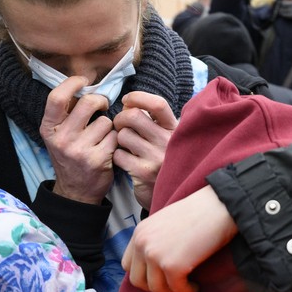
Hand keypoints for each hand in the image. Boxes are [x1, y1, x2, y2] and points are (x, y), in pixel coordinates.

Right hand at [40, 76, 116, 204]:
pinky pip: (114, 136)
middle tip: (102, 105)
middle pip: (88, 103)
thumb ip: (66, 112)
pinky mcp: (97, 160)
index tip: (84, 81)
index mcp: (49, 128)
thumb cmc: (70, 156)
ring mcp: (79, 150)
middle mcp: (61, 139)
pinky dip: (115, 139)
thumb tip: (86, 84)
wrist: (75, 191)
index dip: (72, 83)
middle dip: (100, 100)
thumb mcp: (58, 135)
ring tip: (101, 135)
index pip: (56, 97)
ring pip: (106, 121)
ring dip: (109, 125)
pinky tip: (108, 147)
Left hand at [112, 91, 177, 209]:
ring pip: (123, 135)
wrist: (170, 194)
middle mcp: (168, 142)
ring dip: (118, 139)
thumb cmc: (162, 159)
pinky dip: (117, 156)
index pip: (157, 104)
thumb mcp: (165, 137)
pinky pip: (118, 155)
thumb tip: (127, 104)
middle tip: (120, 126)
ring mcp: (156, 158)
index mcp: (175, 129)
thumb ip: (152, 120)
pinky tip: (125, 161)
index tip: (127, 100)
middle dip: (120, 119)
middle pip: (133, 116)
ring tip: (126, 147)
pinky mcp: (143, 173)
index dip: (138, 97)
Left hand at [122, 186, 238, 291]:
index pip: (128, 265)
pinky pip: (176, 289)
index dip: (144, 276)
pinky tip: (196, 286)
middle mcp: (142, 243)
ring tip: (188, 287)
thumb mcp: (166, 223)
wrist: (220, 205)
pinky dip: (187, 291)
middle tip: (175, 286)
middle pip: (138, 281)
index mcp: (140, 232)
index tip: (161, 277)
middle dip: (157, 288)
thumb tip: (154, 264)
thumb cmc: (200, 213)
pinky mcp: (172, 266)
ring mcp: (155, 254)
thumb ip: (154, 240)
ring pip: (156, 289)